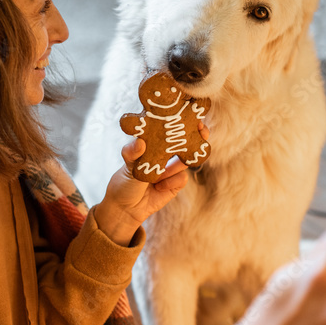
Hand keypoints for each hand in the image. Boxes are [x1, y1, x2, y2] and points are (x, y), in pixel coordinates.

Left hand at [93, 122, 209, 245]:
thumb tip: (139, 142)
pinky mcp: (176, 183)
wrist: (126, 209)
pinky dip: (171, 182)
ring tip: (162, 172)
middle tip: (202, 131)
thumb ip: (133, 154)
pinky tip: (158, 187)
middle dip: (196, 135)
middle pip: (186, 140)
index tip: (192, 114)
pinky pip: (183, 178)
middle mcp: (165, 153)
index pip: (170, 128)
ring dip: (178, 164)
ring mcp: (172, 168)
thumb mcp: (127, 165)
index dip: (182, 120)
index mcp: (152, 143)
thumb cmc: (123, 182)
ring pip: (185, 160)